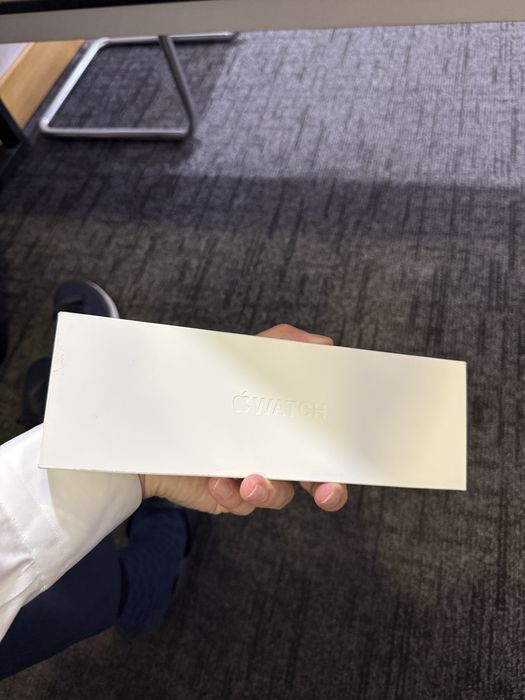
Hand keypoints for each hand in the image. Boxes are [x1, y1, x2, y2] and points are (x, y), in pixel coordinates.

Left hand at [139, 324, 347, 514]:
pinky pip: (238, 503)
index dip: (345, 460)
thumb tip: (322, 343)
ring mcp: (253, 478)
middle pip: (316, 482)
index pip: (327, 448)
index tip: (351, 462)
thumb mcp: (246, 359)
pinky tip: (218, 481)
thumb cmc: (211, 386)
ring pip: (277, 496)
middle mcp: (278, 457)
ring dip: (269, 491)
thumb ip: (282, 345)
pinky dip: (230, 494)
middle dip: (328, 491)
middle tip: (328, 492)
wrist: (158, 414)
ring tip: (251, 480)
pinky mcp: (227, 494)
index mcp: (290, 430)